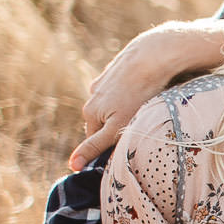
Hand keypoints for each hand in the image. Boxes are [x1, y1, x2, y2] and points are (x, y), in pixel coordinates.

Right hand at [70, 26, 213, 169]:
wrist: (151, 57)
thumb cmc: (137, 96)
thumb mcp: (115, 128)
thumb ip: (95, 147)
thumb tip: (72, 166)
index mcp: (90, 110)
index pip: (95, 139)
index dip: (109, 146)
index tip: (127, 148)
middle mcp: (93, 95)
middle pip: (104, 121)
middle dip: (117, 127)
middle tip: (140, 128)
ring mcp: (105, 81)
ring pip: (115, 104)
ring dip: (126, 110)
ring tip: (147, 107)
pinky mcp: (119, 69)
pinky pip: (125, 88)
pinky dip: (133, 93)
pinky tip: (148, 91)